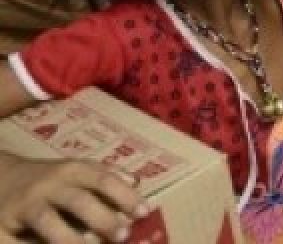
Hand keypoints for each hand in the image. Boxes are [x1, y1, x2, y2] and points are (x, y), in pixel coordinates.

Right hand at [0, 156, 147, 242]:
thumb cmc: (47, 179)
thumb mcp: (74, 169)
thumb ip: (103, 176)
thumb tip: (136, 181)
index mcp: (70, 170)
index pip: (102, 179)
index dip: (124, 195)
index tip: (144, 212)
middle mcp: (48, 186)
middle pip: (78, 201)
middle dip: (102, 218)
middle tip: (124, 236)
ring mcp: (24, 206)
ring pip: (47, 222)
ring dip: (70, 238)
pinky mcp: (3, 227)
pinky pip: (20, 241)